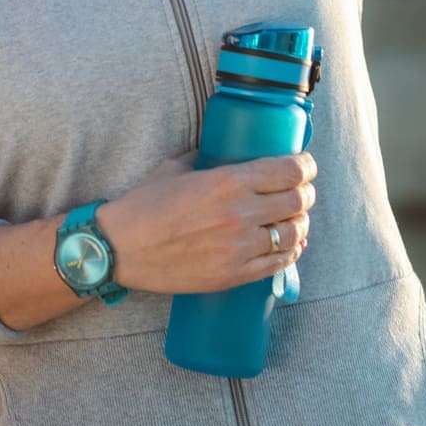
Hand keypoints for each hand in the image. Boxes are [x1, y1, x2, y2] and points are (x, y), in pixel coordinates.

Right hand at [99, 151, 315, 294]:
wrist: (120, 249)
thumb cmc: (143, 205)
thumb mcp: (175, 168)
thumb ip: (205, 158)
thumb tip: (223, 150)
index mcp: (227, 182)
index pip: (289, 171)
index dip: (305, 166)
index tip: (306, 165)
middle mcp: (239, 213)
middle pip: (297, 200)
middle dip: (305, 193)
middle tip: (301, 191)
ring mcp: (239, 247)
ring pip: (293, 233)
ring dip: (300, 223)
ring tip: (295, 218)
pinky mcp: (234, 274)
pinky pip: (279, 263)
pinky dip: (291, 252)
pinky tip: (290, 244)